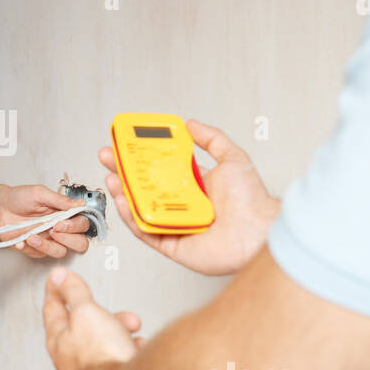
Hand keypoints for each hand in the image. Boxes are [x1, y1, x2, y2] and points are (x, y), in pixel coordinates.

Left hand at [0, 184, 93, 259]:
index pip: (82, 224)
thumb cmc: (18, 198)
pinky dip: (31, 248)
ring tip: (33, 236)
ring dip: (48, 246)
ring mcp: (49, 240)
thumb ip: (60, 200)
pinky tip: (22, 240)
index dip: (75, 226)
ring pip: (61, 252)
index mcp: (64, 214)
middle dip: (68, 239)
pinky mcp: (36, 249)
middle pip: (79, 243)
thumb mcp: (39, 193)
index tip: (60, 222)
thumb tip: (80, 203)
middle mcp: (59, 229)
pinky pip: (40, 255)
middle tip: (53, 230)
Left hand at [42, 265, 141, 369]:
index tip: (58, 280)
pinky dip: (130, 354)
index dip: (57, 290)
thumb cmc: (102, 358)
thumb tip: (60, 277)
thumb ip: (74, 293)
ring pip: (104, 347)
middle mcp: (70, 362)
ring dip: (120, 336)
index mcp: (59, 341)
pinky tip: (138, 353)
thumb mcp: (86, 313)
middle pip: (83, 329)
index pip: (52, 309)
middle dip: (104, 316)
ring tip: (133, 335)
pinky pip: (119, 363)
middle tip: (118, 314)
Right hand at [100, 118, 279, 275]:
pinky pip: (146, 231)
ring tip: (112, 177)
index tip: (126, 144)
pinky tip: (124, 202)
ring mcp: (175, 225)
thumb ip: (212, 139)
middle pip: (145, 187)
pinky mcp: (171, 244)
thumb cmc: (253, 202)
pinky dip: (132, 217)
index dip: (142, 157)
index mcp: (195, 186)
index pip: (161, 168)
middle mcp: (183, 205)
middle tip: (109, 157)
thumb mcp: (233, 158)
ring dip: (124, 193)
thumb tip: (191, 124)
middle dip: (124, 172)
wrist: (260, 234)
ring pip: (141, 208)